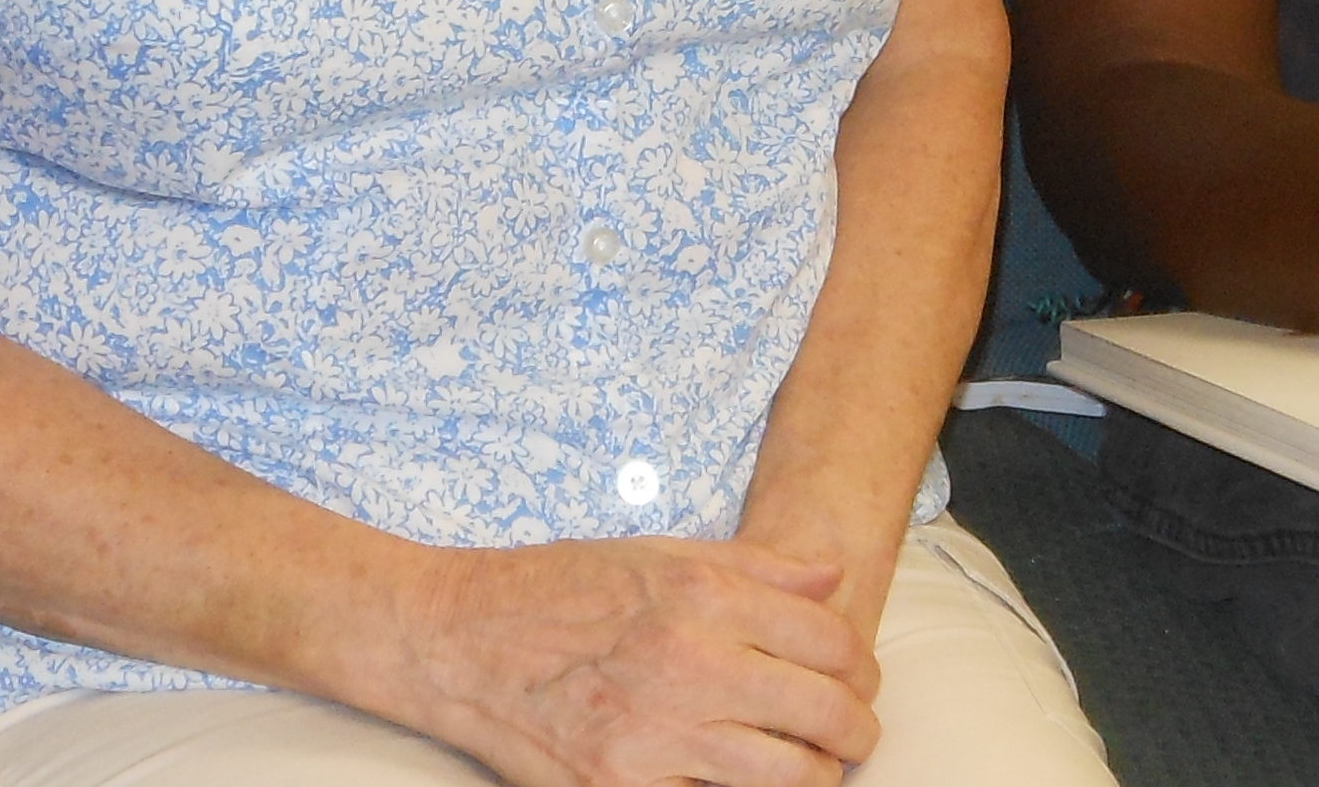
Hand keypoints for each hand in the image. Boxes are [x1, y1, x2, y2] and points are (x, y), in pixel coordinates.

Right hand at [390, 535, 879, 786]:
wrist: (459, 639)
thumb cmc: (559, 589)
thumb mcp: (658, 555)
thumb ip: (755, 568)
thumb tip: (831, 579)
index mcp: (702, 598)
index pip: (832, 640)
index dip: (859, 666)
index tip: (855, 679)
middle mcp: (688, 664)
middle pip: (827, 714)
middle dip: (856, 730)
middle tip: (851, 734)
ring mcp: (656, 737)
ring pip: (791, 778)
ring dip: (816, 775)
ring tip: (810, 767)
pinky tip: (741, 781)